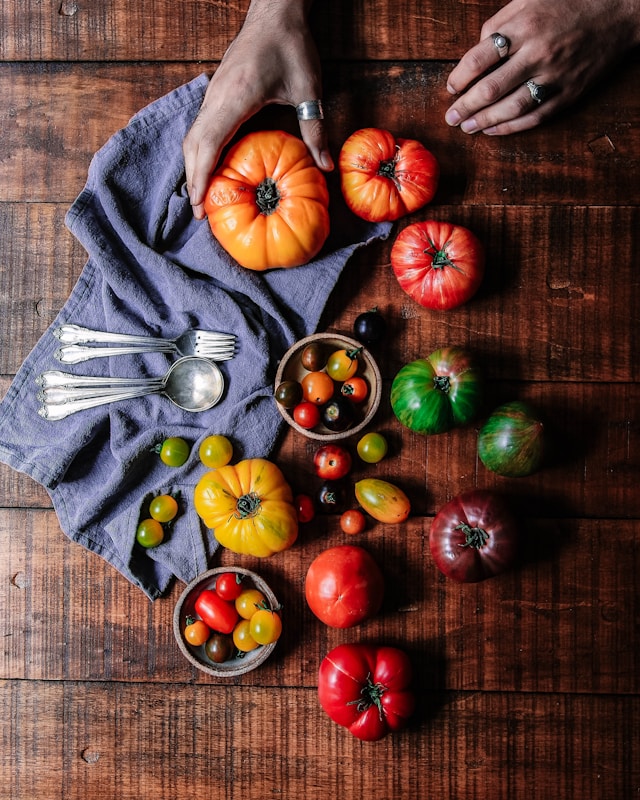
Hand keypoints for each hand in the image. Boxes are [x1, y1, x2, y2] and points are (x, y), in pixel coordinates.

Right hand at [183, 0, 332, 219]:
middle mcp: (216, 97)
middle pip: (193, 146)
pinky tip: (211, 169)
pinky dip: (200, 153)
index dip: (202, 177)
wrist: (275, 11)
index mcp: (236, 98)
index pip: (209, 144)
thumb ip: (314, 130)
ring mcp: (213, 94)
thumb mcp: (308, 89)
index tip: (201, 205)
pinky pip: (201, 128)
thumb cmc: (292, 46)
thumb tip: (326, 167)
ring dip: (194, 168)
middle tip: (201, 214)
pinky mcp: (216, 93)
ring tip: (202, 197)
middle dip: (194, 181)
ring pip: (193, 137)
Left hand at [445, 0, 639, 134]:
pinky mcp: (569, 93)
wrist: (619, 10)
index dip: (459, 78)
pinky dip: (511, 127)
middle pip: (491, 89)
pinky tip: (493, 129)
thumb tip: (475, 51)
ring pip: (511, 108)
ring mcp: (555, 77)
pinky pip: (534, 117)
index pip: (480, 59)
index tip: (451, 88)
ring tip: (467, 127)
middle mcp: (538, 54)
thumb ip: (499, 23)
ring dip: (484, 121)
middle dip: (466, 106)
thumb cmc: (570, 1)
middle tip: (451, 117)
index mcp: (525, 27)